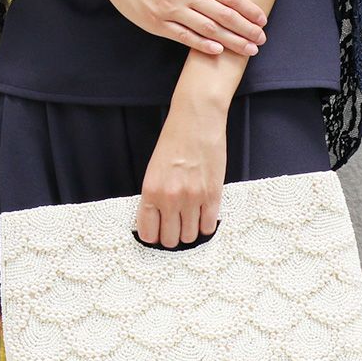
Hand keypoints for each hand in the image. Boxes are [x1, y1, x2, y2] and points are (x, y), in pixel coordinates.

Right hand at [83, 0, 267, 55]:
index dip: (247, 8)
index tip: (262, 19)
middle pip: (223, 14)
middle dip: (246, 28)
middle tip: (261, 39)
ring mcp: (171, 10)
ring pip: (208, 28)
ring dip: (232, 40)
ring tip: (249, 49)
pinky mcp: (158, 24)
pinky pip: (184, 36)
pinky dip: (202, 44)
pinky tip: (218, 51)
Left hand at [136, 94, 228, 248]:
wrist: (196, 121)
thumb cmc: (174, 142)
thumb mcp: (154, 171)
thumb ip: (154, 197)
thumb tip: (158, 222)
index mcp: (151, 192)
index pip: (148, 233)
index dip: (153, 236)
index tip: (158, 233)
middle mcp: (170, 198)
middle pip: (170, 240)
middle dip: (172, 237)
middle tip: (175, 227)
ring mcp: (193, 199)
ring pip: (190, 237)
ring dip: (189, 232)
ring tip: (190, 220)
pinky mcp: (213, 195)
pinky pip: (209, 227)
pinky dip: (206, 226)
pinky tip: (203, 216)